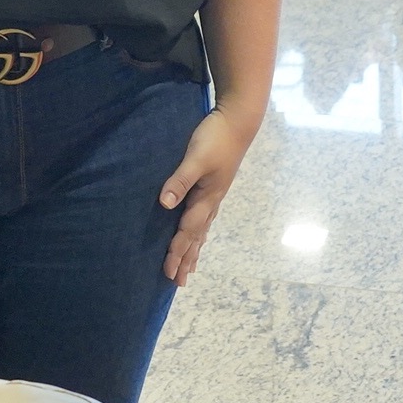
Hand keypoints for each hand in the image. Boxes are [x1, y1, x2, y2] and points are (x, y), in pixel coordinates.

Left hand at [158, 109, 255, 284]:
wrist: (238, 121)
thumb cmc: (215, 138)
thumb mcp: (196, 158)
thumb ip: (180, 180)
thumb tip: (164, 204)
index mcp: (206, 198)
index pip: (188, 231)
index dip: (177, 251)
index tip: (168, 271)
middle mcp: (211, 201)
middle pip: (196, 237)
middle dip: (186, 259)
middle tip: (177, 282)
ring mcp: (214, 194)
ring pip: (202, 230)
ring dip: (194, 249)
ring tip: (189, 268)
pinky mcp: (214, 186)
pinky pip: (205, 218)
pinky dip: (200, 232)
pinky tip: (199, 234)